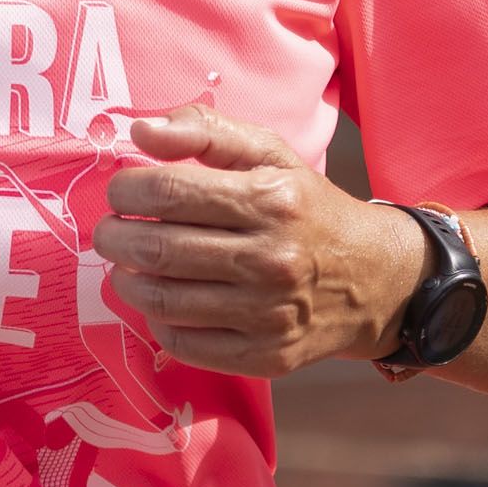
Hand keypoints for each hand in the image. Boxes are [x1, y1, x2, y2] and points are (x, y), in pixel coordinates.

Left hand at [89, 104, 421, 376]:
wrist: (376, 278)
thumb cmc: (308, 208)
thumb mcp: (271, 154)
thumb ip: (205, 131)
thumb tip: (139, 133)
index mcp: (271, 200)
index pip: (169, 192)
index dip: (127, 190)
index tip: (121, 192)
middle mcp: (272, 259)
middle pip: (158, 249)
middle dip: (115, 237)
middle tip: (110, 232)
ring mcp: (269, 313)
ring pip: (163, 301)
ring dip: (127, 281)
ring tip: (127, 266)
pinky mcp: (267, 355)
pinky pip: (185, 345)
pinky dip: (159, 323)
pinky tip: (161, 303)